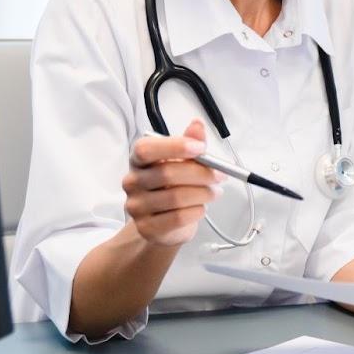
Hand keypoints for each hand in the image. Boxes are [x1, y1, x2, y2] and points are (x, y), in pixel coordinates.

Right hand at [121, 120, 223, 246]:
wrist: (166, 224)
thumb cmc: (174, 187)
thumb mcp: (184, 161)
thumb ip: (190, 143)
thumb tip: (197, 125)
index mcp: (139, 160)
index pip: (146, 149)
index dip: (175, 147)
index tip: (201, 148)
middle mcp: (132, 182)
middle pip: (167, 174)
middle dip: (201, 173)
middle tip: (220, 175)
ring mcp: (136, 206)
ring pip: (176, 197)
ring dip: (203, 194)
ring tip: (213, 192)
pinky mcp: (147, 228)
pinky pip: (178, 217)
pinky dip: (197, 211)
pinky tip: (201, 208)